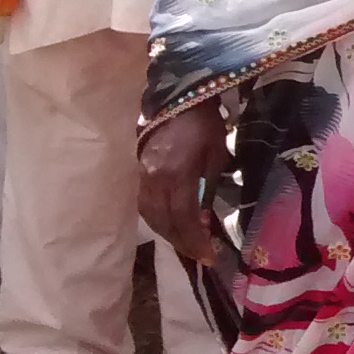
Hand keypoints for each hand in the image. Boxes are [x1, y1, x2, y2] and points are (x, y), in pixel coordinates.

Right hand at [137, 105, 230, 265]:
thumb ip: (207, 188)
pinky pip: (145, 204)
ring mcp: (142, 176)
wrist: (178, 97)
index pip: (183, 219)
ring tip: (187, 242)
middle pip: (163, 222)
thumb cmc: (205, 125)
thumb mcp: (216, 156)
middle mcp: (153, 180)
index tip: (209, 257)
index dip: (195, 241)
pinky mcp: (138, 172)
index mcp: (175, 175)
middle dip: (182, 242)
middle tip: (200, 254)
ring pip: (150, 216)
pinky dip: (158, 219)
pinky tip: (171, 223)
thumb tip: (202, 218)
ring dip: (168, 233)